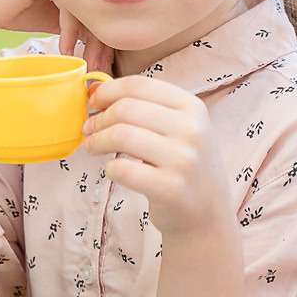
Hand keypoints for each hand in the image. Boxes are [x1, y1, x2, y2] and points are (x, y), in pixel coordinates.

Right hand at [0, 0, 111, 73]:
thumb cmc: (15, 11)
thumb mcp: (55, 20)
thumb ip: (78, 25)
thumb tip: (105, 46)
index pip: (102, 7)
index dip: (106, 38)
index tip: (103, 66)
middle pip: (99, 7)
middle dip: (101, 43)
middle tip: (100, 69)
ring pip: (87, 7)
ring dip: (89, 41)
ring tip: (85, 63)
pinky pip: (69, 4)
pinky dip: (69, 30)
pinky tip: (65, 49)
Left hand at [81, 75, 232, 237]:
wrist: (208, 212)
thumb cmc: (183, 163)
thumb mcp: (176, 127)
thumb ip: (141, 105)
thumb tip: (94, 88)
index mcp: (192, 107)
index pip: (138, 85)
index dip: (108, 91)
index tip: (94, 101)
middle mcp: (192, 130)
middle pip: (125, 109)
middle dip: (98, 118)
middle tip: (89, 129)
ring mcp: (184, 160)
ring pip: (121, 136)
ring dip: (97, 141)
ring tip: (92, 147)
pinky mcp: (171, 189)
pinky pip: (122, 169)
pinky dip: (109, 168)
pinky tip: (113, 170)